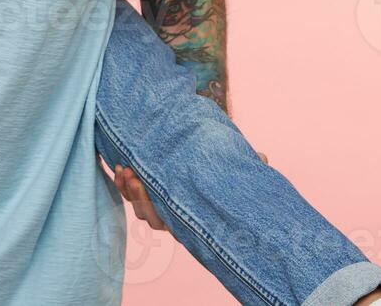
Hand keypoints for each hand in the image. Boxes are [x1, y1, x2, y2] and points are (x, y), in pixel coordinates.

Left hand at [109, 152, 268, 231]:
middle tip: (135, 177)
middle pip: (148, 217)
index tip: (152, 189)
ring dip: (127, 189)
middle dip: (139, 198)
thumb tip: (262, 157)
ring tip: (125, 169)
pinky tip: (118, 166)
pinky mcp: (147, 192)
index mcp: (191, 218)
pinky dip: (122, 182)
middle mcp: (173, 217)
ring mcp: (158, 205)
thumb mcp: (236, 173)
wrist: (213, 170)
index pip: (169, 223)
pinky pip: (129, 192)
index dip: (156, 209)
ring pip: (136, 205)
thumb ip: (248, 167)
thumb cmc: (227, 179)